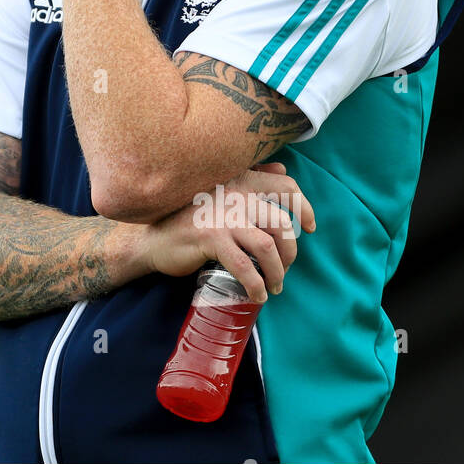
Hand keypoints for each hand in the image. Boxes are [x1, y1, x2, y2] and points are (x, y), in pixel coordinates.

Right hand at [139, 164, 312, 302]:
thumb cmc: (188, 216)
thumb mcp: (220, 192)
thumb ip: (250, 178)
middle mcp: (235, 193)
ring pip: (268, 247)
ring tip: (274, 286)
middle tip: (286, 267)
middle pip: (282, 223)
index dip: (304, 207)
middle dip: (291, 251)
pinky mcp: (211, 238)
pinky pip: (244, 266)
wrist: (153, 237)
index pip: (286, 186)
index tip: (311, 227)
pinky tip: (256, 295)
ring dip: (277, 272)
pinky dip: (255, 284)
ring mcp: (223, 215)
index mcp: (240, 179)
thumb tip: (281, 168)